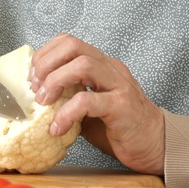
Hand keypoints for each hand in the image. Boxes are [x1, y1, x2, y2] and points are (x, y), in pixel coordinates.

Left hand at [30, 34, 164, 175]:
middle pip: (74, 45)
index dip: (45, 54)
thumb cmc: (122, 128)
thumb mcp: (90, 109)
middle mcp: (110, 69)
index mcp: (102, 66)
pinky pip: (89, 101)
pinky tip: (58, 127)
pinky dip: (67, 113)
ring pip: (83, 65)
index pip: (69, 42)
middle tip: (35, 86)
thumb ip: (70, 98)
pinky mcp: (121, 106)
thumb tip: (37, 99)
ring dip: (56, 81)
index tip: (32, 77)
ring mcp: (118, 85)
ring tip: (44, 103)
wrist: (156, 145)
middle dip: (47, 63)